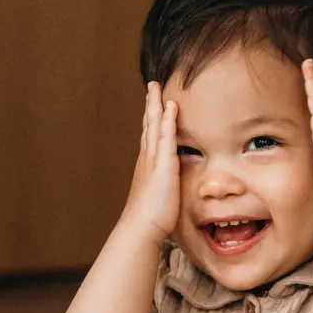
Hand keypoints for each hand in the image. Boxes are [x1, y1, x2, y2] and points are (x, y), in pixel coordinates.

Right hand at [122, 82, 179, 241]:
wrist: (141, 226)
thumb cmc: (151, 217)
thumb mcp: (158, 196)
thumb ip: (162, 186)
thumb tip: (166, 186)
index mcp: (148, 165)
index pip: (150, 136)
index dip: (152, 118)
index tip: (153, 103)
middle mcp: (148, 158)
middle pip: (149, 125)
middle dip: (151, 105)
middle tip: (152, 86)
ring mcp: (154, 160)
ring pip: (154, 126)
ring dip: (156, 105)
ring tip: (157, 88)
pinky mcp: (163, 165)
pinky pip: (166, 137)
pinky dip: (167, 120)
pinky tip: (170, 107)